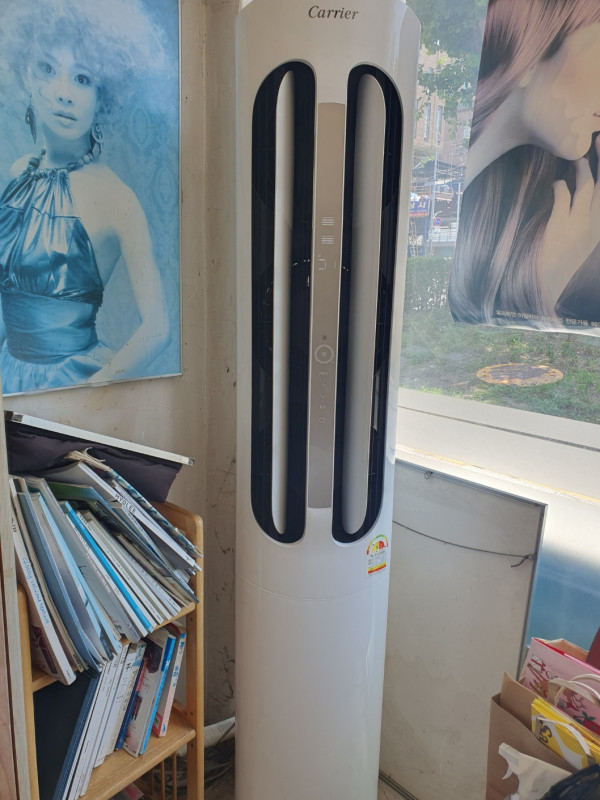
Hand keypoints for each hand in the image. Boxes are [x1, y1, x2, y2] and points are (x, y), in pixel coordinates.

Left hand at [539, 138, 599, 309]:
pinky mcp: (559, 226)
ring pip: (586, 186)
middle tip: (599, 138)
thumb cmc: (560, 264)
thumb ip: (586, 218)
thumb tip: (580, 191)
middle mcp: (595, 225)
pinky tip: (556, 184)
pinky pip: (562, 196)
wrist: (546, 289)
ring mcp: (578, 225)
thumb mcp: (581, 242)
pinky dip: (560, 186)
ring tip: (577, 159)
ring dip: (582, 168)